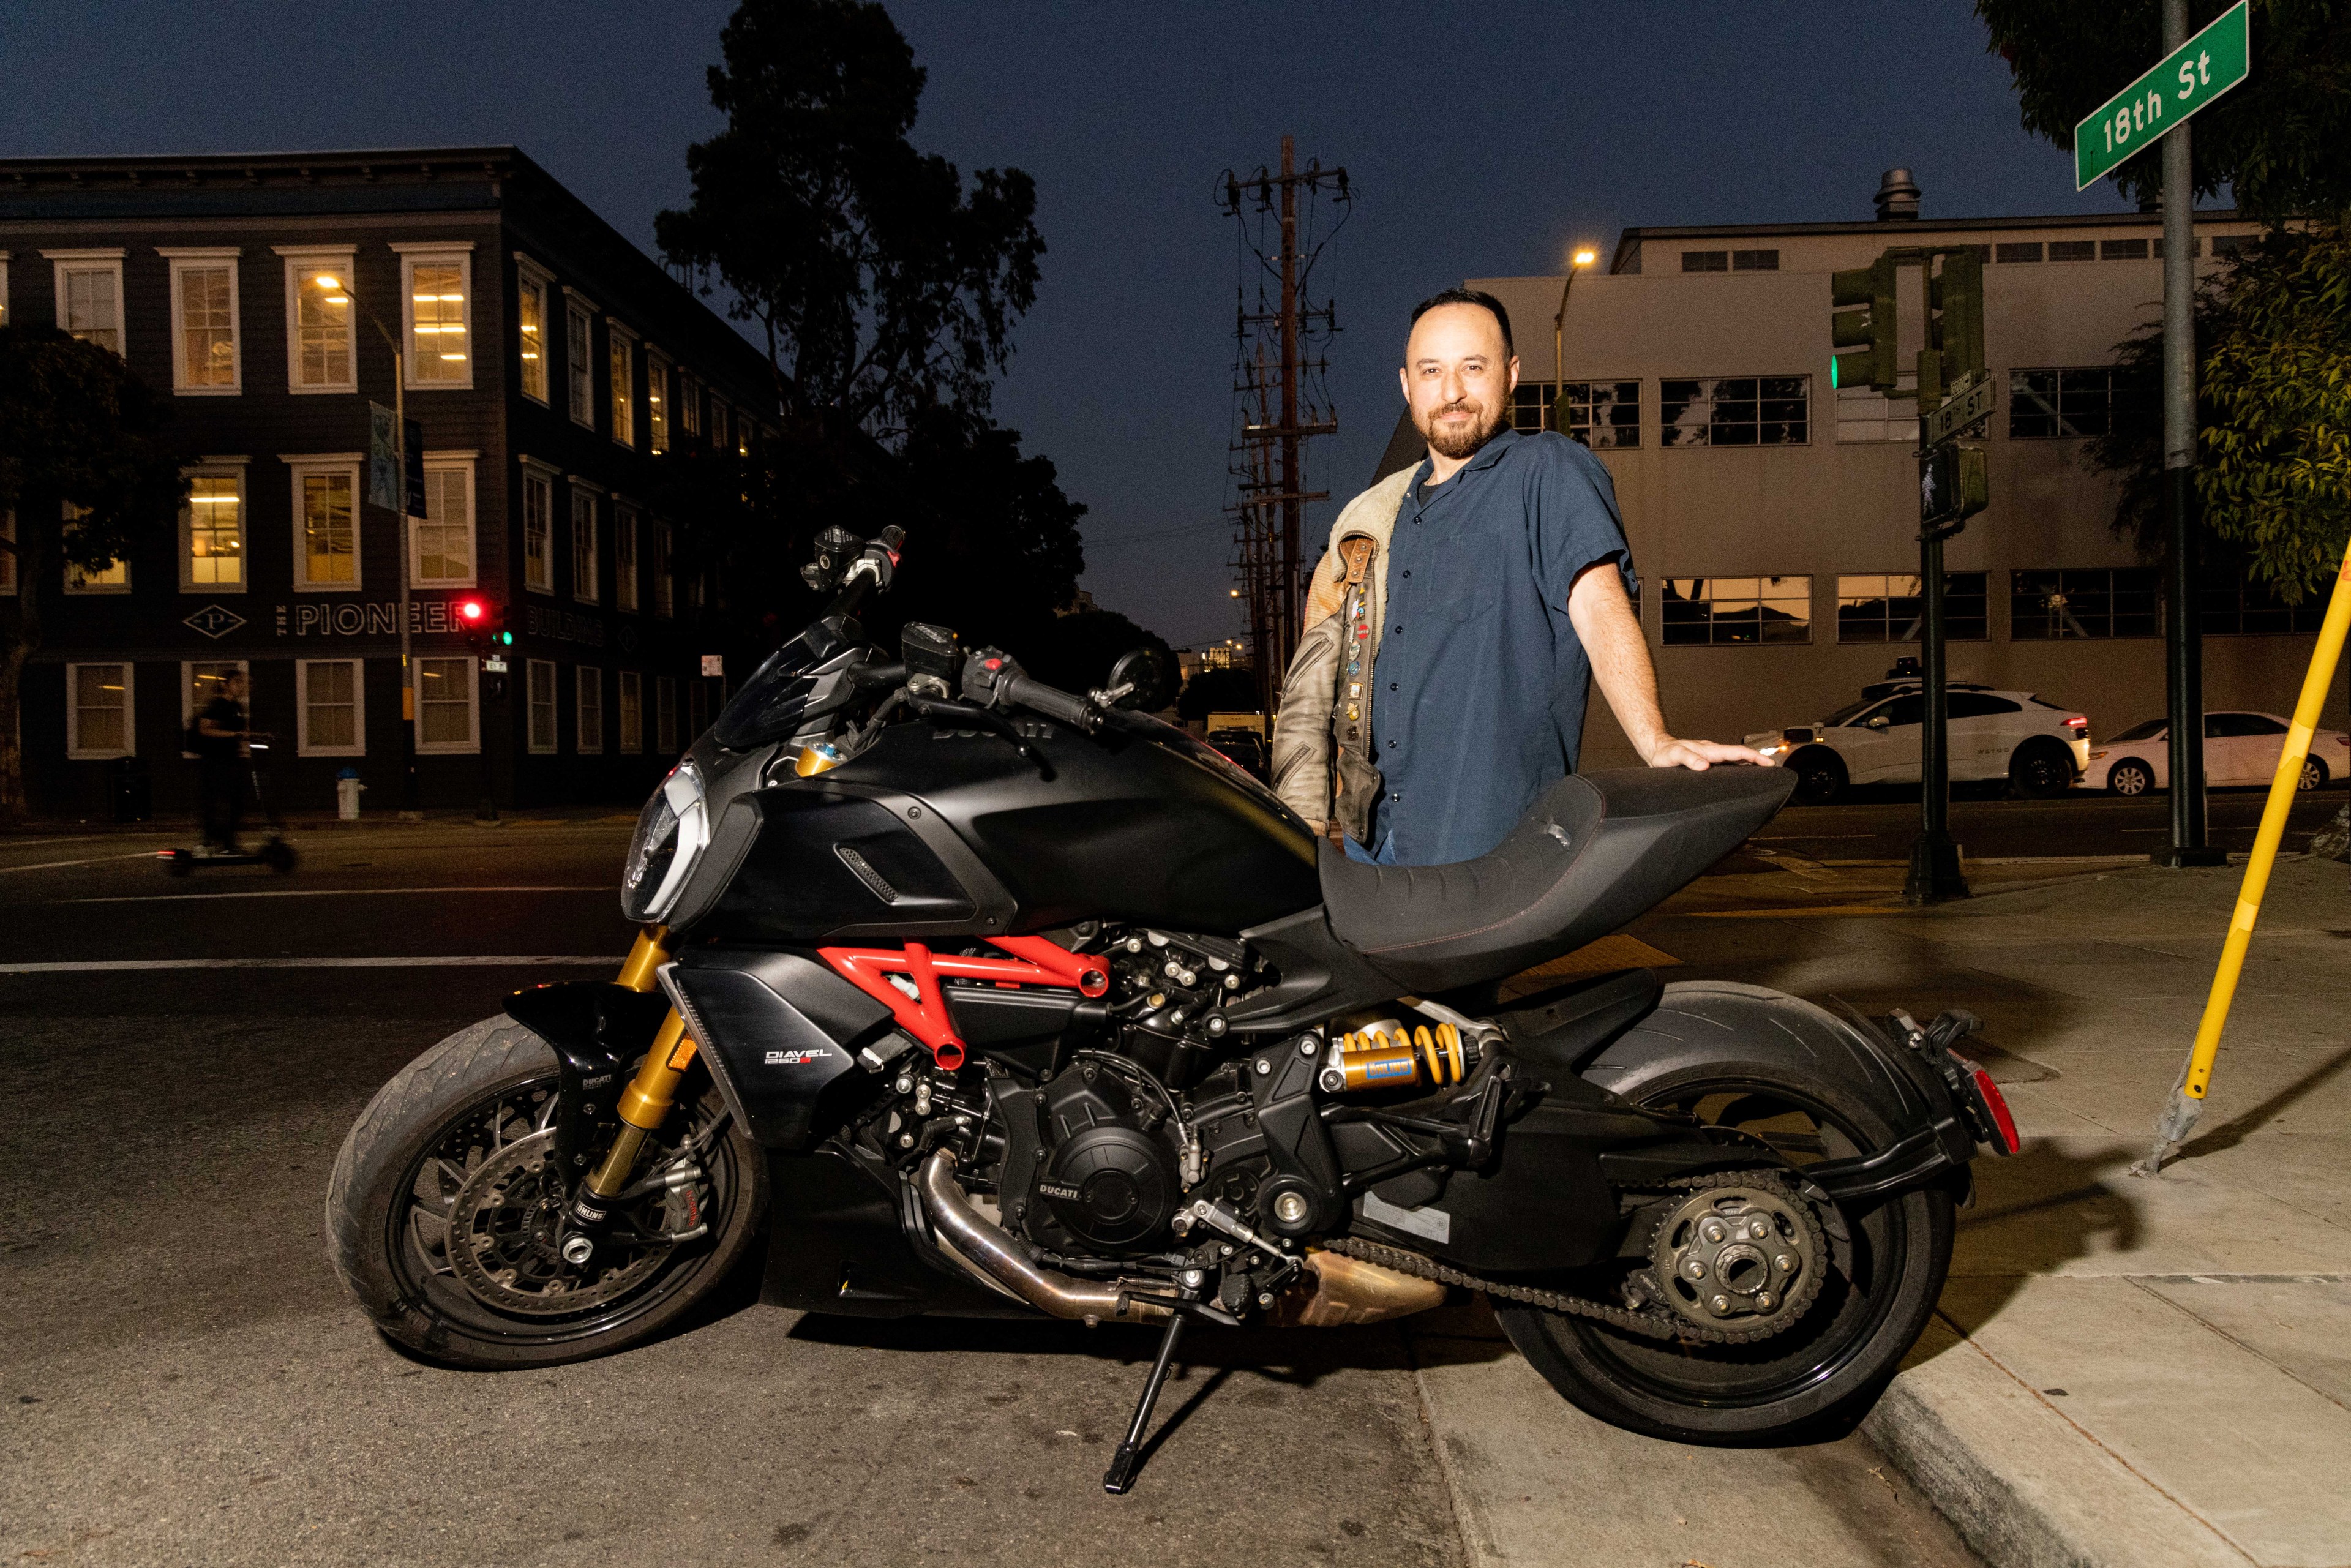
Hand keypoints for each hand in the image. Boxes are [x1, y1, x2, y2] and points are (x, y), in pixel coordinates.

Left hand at [1641, 735, 1772, 769]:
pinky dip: (1739, 767)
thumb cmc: (1666, 753)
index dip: (1754, 757)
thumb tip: (1704, 766)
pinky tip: (1742, 775)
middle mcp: (1713, 752)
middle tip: (1773, 769)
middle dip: (1758, 760)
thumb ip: (1689, 759)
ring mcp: (1711, 756)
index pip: (1736, 752)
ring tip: (1764, 773)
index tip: (1768, 763)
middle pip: (1740, 755)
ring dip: (1750, 764)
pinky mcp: (1707, 761)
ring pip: (1735, 760)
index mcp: (1709, 750)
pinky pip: (1727, 764)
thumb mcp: (1675, 756)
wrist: (1658, 750)